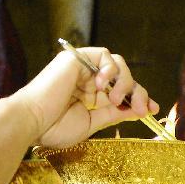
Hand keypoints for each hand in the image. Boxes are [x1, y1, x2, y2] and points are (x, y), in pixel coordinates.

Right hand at [16, 47, 159, 147]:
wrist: (33, 122)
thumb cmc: (54, 128)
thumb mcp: (93, 123)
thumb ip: (114, 113)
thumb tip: (138, 109)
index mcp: (89, 97)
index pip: (121, 92)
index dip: (138, 98)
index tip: (151, 109)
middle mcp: (86, 80)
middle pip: (123, 78)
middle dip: (137, 93)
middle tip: (141, 108)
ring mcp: (81, 69)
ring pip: (117, 65)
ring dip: (124, 82)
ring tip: (114, 99)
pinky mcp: (76, 58)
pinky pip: (104, 55)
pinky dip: (110, 69)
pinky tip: (103, 85)